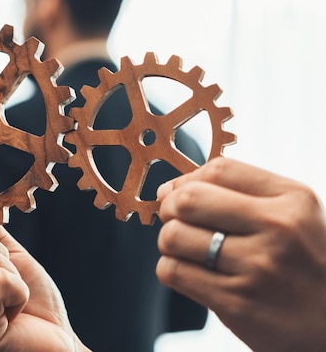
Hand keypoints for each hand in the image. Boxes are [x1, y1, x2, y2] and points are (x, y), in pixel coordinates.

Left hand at [156, 157, 325, 351]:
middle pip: (188, 200)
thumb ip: (239, 193)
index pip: (218, 169)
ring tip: (189, 251)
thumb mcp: (292, 215)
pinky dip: (171, 270)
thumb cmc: (302, 264)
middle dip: (169, 209)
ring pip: (173, 236)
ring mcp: (257, 267)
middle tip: (177, 221)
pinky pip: (173, 272)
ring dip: (170, 243)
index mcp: (292, 199)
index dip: (185, 180)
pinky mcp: (237, 302)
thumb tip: (169, 189)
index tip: (178, 193)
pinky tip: (193, 273)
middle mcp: (278, 229)